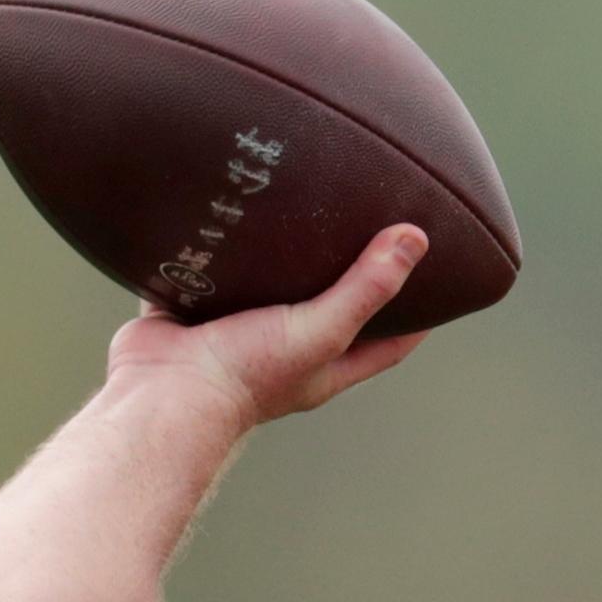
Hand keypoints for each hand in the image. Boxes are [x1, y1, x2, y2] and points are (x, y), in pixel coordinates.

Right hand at [104, 225, 432, 434]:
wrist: (162, 392)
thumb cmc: (246, 373)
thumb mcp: (322, 329)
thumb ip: (366, 289)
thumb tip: (416, 240)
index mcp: (324, 365)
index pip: (388, 342)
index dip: (416, 317)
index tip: (439, 283)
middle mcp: (285, 350)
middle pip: (330, 310)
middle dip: (349, 278)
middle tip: (369, 232)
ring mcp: (237, 330)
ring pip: (268, 287)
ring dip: (282, 258)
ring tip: (302, 209)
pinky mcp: (193, 309)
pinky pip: (210, 272)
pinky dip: (219, 247)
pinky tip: (229, 211)